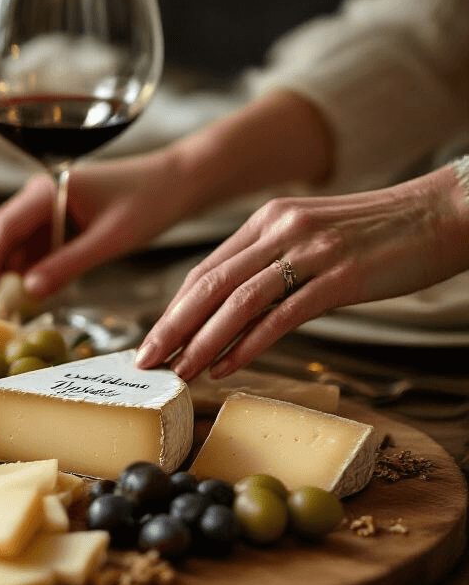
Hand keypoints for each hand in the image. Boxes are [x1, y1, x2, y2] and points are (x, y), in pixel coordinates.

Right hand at [0, 151, 186, 303]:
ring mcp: (46, 210)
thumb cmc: (148, 202)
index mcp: (48, 189)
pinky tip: (19, 300)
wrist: (176, 183)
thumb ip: (69, 263)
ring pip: (11, 245)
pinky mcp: (57, 225)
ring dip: (0, 275)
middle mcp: (40, 196)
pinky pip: (32, 251)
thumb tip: (29, 292)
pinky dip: (23, 275)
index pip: (4, 228)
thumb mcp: (110, 238)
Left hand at [135, 167, 468, 379]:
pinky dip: (248, 343)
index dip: (175, 308)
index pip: (206, 269)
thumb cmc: (381, 233)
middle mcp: (280, 229)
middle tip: (146, 361)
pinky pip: (282, 314)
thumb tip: (238, 312)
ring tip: (178, 371)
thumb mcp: (314, 237)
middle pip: (209, 284)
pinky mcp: (341, 276)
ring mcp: (310, 251)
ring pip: (237, 301)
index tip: (155, 339)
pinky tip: (227, 366)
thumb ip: (275, 264)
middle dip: (172, 326)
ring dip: (201, 341)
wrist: (448, 212)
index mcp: (269, 219)